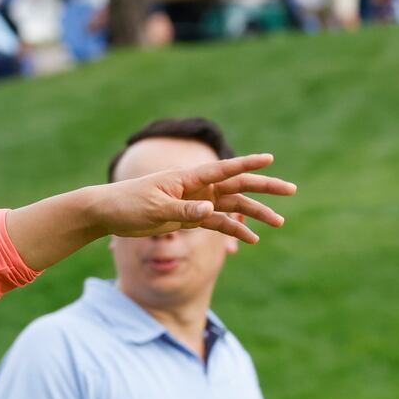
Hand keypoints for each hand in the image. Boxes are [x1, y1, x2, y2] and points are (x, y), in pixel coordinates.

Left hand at [93, 153, 294, 243]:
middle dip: (264, 188)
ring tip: (279, 221)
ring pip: (232, 206)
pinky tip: (251, 239)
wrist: (107, 213)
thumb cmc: (127, 204)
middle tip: (291, 190)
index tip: (270, 158)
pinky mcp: (188, 217)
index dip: (247, 163)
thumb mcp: (154, 209)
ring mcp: (194, 202)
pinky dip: (234, 230)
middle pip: (237, 185)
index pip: (223, 169)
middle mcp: (196, 187)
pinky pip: (217, 222)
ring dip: (255, 213)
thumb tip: (209, 210)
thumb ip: (183, 210)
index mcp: (187, 178)